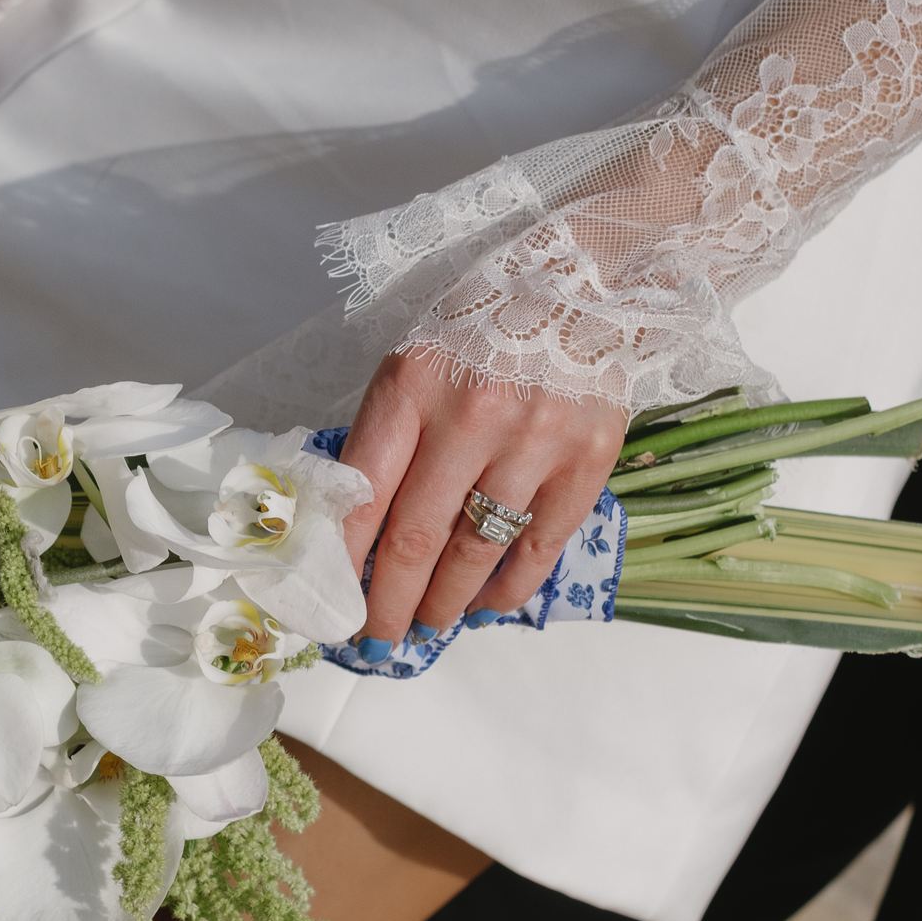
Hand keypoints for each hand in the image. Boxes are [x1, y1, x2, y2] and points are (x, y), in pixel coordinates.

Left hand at [338, 353, 626, 657]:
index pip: (364, 496)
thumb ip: (386, 437)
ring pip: (476, 553)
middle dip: (390, 603)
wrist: (583, 282)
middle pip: (416, 539)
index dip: (344, 562)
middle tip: (377, 638)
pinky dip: (508, 588)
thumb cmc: (479, 326)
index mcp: (410, 388)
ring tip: (427, 625)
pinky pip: (539, 547)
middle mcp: (470, 417)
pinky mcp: (587, 460)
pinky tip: (486, 607)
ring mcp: (534, 442)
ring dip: (445, 603)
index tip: (333, 601)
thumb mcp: (412, 363)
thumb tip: (357, 531)